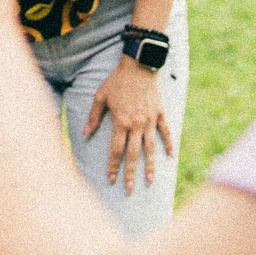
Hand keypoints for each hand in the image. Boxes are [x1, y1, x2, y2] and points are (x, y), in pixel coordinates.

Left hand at [86, 55, 175, 191]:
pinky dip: (168, 144)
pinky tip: (170, 156)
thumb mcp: (100, 96)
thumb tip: (85, 134)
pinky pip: (166, 132)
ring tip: (149, 181)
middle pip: (133, 154)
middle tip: (129, 189)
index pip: (115, 150)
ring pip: (150, 148)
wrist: (139, 65)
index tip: (110, 180)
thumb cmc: (117, 80)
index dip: (113, 166)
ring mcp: (150, 120)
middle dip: (130, 173)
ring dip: (150, 166)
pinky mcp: (160, 113)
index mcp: (121, 122)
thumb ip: (93, 117)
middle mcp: (136, 125)